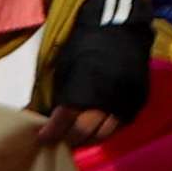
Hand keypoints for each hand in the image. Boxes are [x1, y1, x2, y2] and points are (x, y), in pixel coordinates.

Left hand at [45, 12, 147, 145]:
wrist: (119, 30)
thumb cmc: (84, 46)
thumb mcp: (63, 66)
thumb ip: (53, 92)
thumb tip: (34, 112)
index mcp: (83, 86)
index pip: (65, 118)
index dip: (52, 131)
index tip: (42, 138)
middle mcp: (105, 98)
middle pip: (85, 130)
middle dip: (69, 139)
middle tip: (58, 140)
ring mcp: (124, 101)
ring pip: (105, 133)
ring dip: (88, 140)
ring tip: (76, 139)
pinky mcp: (137, 102)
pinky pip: (120, 126)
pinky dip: (105, 131)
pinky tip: (94, 130)